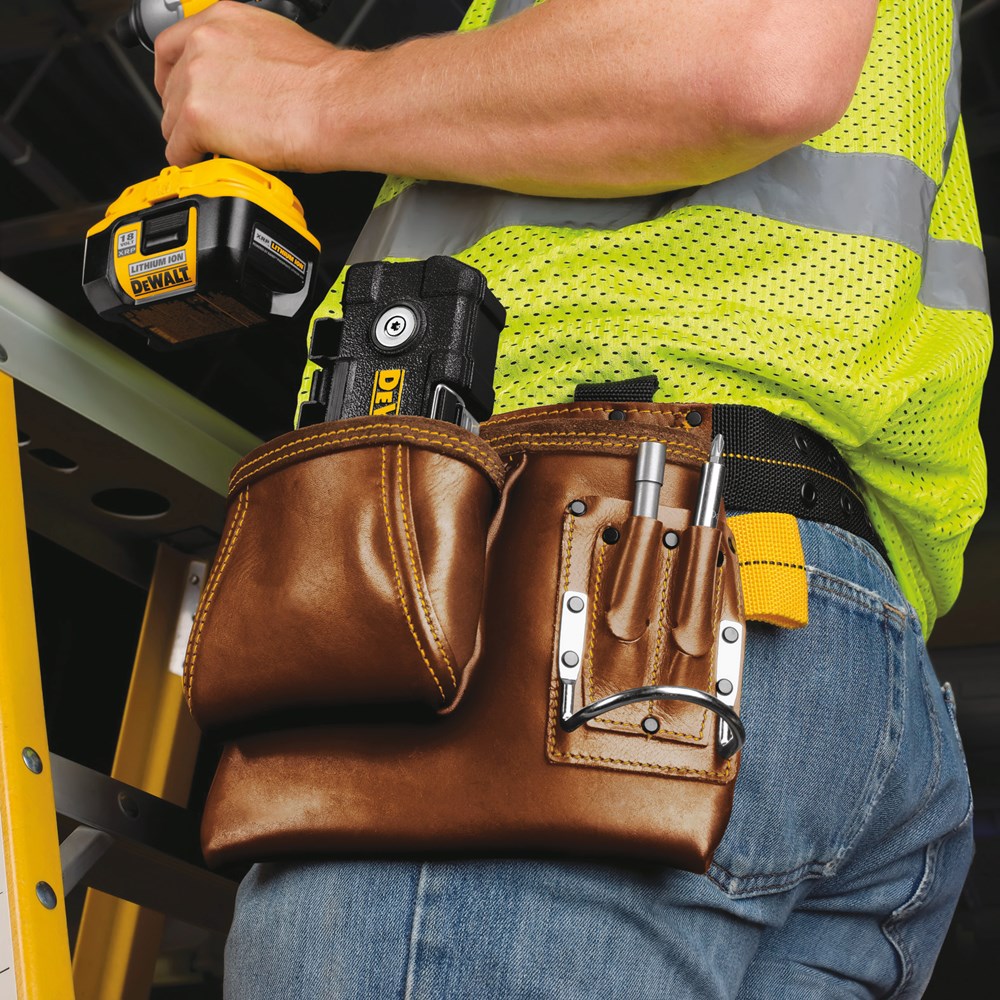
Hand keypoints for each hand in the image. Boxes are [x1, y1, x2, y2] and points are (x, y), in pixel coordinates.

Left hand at [154, 1, 353, 169]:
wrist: (335, 106)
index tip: (182, 94)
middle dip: (185, 112)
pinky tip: (211, 162)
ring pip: (172, 120)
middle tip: (206, 131)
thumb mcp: (276, 45)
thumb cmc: (323, 85)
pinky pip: (178, 149)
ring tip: (217, 150)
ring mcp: (197, 80)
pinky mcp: (197, 117)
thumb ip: (245, 56)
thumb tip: (242, 80)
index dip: (174, 76)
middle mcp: (203, 43)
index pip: (172, 45)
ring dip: (190, 139)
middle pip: (170, 87)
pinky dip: (192, 160)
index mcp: (223, 20)